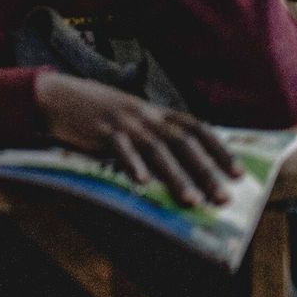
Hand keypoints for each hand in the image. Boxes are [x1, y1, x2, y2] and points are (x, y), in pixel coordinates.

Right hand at [35, 71, 239, 206]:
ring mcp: (123, 122)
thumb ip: (155, 134)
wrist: (58, 95)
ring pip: (156, 149)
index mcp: (155, 111)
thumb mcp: (132, 116)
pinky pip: (120, 148)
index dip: (219, 150)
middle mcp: (145, 115)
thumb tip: (184, 164)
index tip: (238, 174)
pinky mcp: (100, 130)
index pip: (196, 128)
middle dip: (205, 171)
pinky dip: (132, 164)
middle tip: (222, 198)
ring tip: (191, 201)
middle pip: (182, 142)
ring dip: (176, 176)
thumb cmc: (98, 111)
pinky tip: (142, 182)